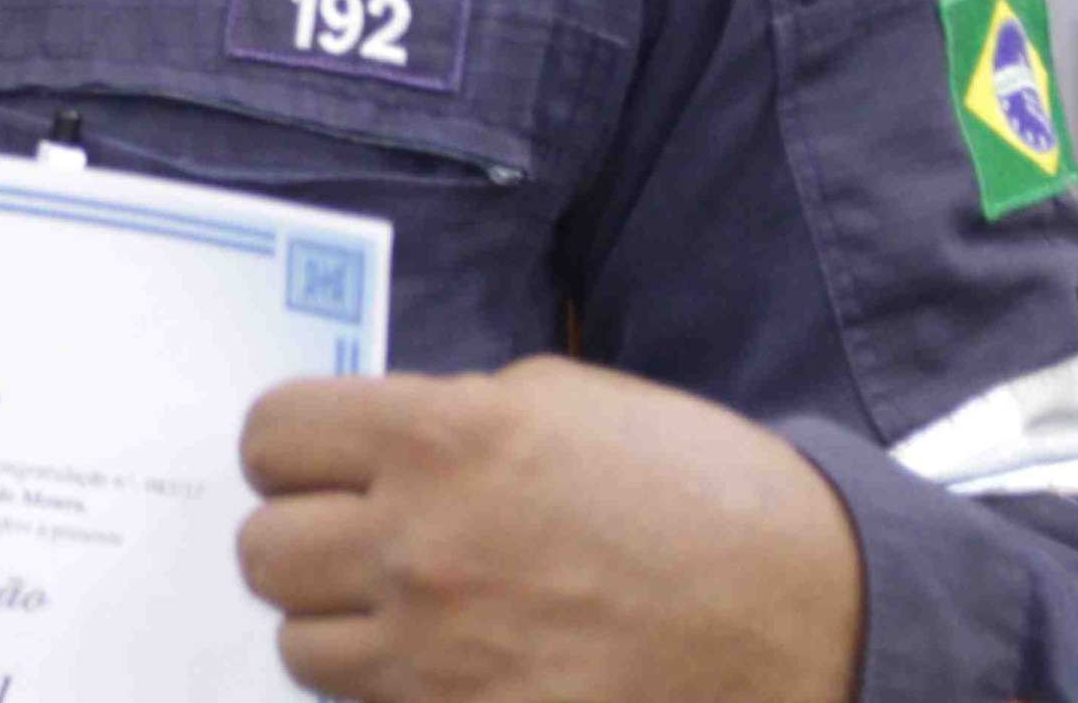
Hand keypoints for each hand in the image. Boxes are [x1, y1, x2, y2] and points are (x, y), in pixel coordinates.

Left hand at [237, 360, 863, 701]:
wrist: (812, 615)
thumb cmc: (697, 493)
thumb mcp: (560, 404)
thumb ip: (444, 419)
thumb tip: (363, 449)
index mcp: (437, 438)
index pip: (271, 437)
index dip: (292, 451)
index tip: (317, 463)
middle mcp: (420, 548)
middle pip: (264, 552)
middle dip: (305, 542)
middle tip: (360, 541)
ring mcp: (441, 659)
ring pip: (303, 648)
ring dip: (346, 628)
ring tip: (416, 612)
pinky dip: (399, 693)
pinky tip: (460, 668)